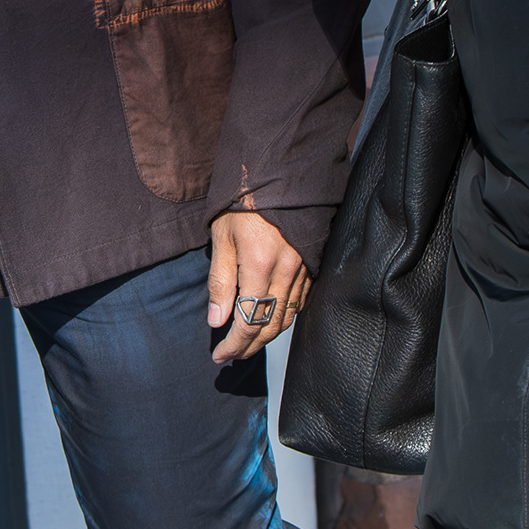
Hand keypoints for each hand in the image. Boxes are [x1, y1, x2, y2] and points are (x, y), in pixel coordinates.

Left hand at [208, 209, 311, 363]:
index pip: (247, 321)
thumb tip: (217, 321)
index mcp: (260, 265)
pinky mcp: (312, 263)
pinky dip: (285, 317)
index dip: (233, 344)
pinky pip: (300, 301)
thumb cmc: (243, 201)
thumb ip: (220, 281)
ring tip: (248, 344)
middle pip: (270, 326)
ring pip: (288, 317)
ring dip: (267, 337)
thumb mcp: (222, 238)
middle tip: (231, 356)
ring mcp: (303, 268)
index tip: (219, 355)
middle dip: (249, 347)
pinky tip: (271, 320)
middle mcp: (286, 270)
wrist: (278, 173)